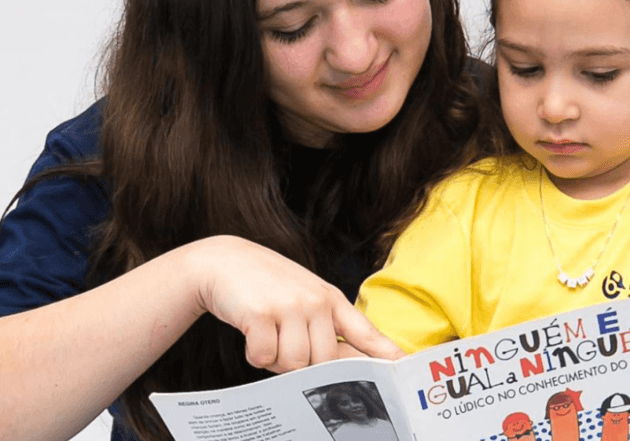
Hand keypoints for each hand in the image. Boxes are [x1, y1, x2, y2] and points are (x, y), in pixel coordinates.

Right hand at [192, 236, 404, 372]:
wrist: (224, 261)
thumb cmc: (267, 285)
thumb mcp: (306, 297)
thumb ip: (330, 329)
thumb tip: (359, 364)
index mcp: (331, 299)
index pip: (365, 332)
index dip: (385, 354)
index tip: (405, 368)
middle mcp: (315, 301)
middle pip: (324, 363)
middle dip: (302, 364)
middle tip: (283, 341)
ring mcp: (290, 305)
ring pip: (294, 364)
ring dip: (275, 359)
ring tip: (267, 334)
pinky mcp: (261, 313)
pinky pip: (264, 357)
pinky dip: (254, 354)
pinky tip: (250, 332)